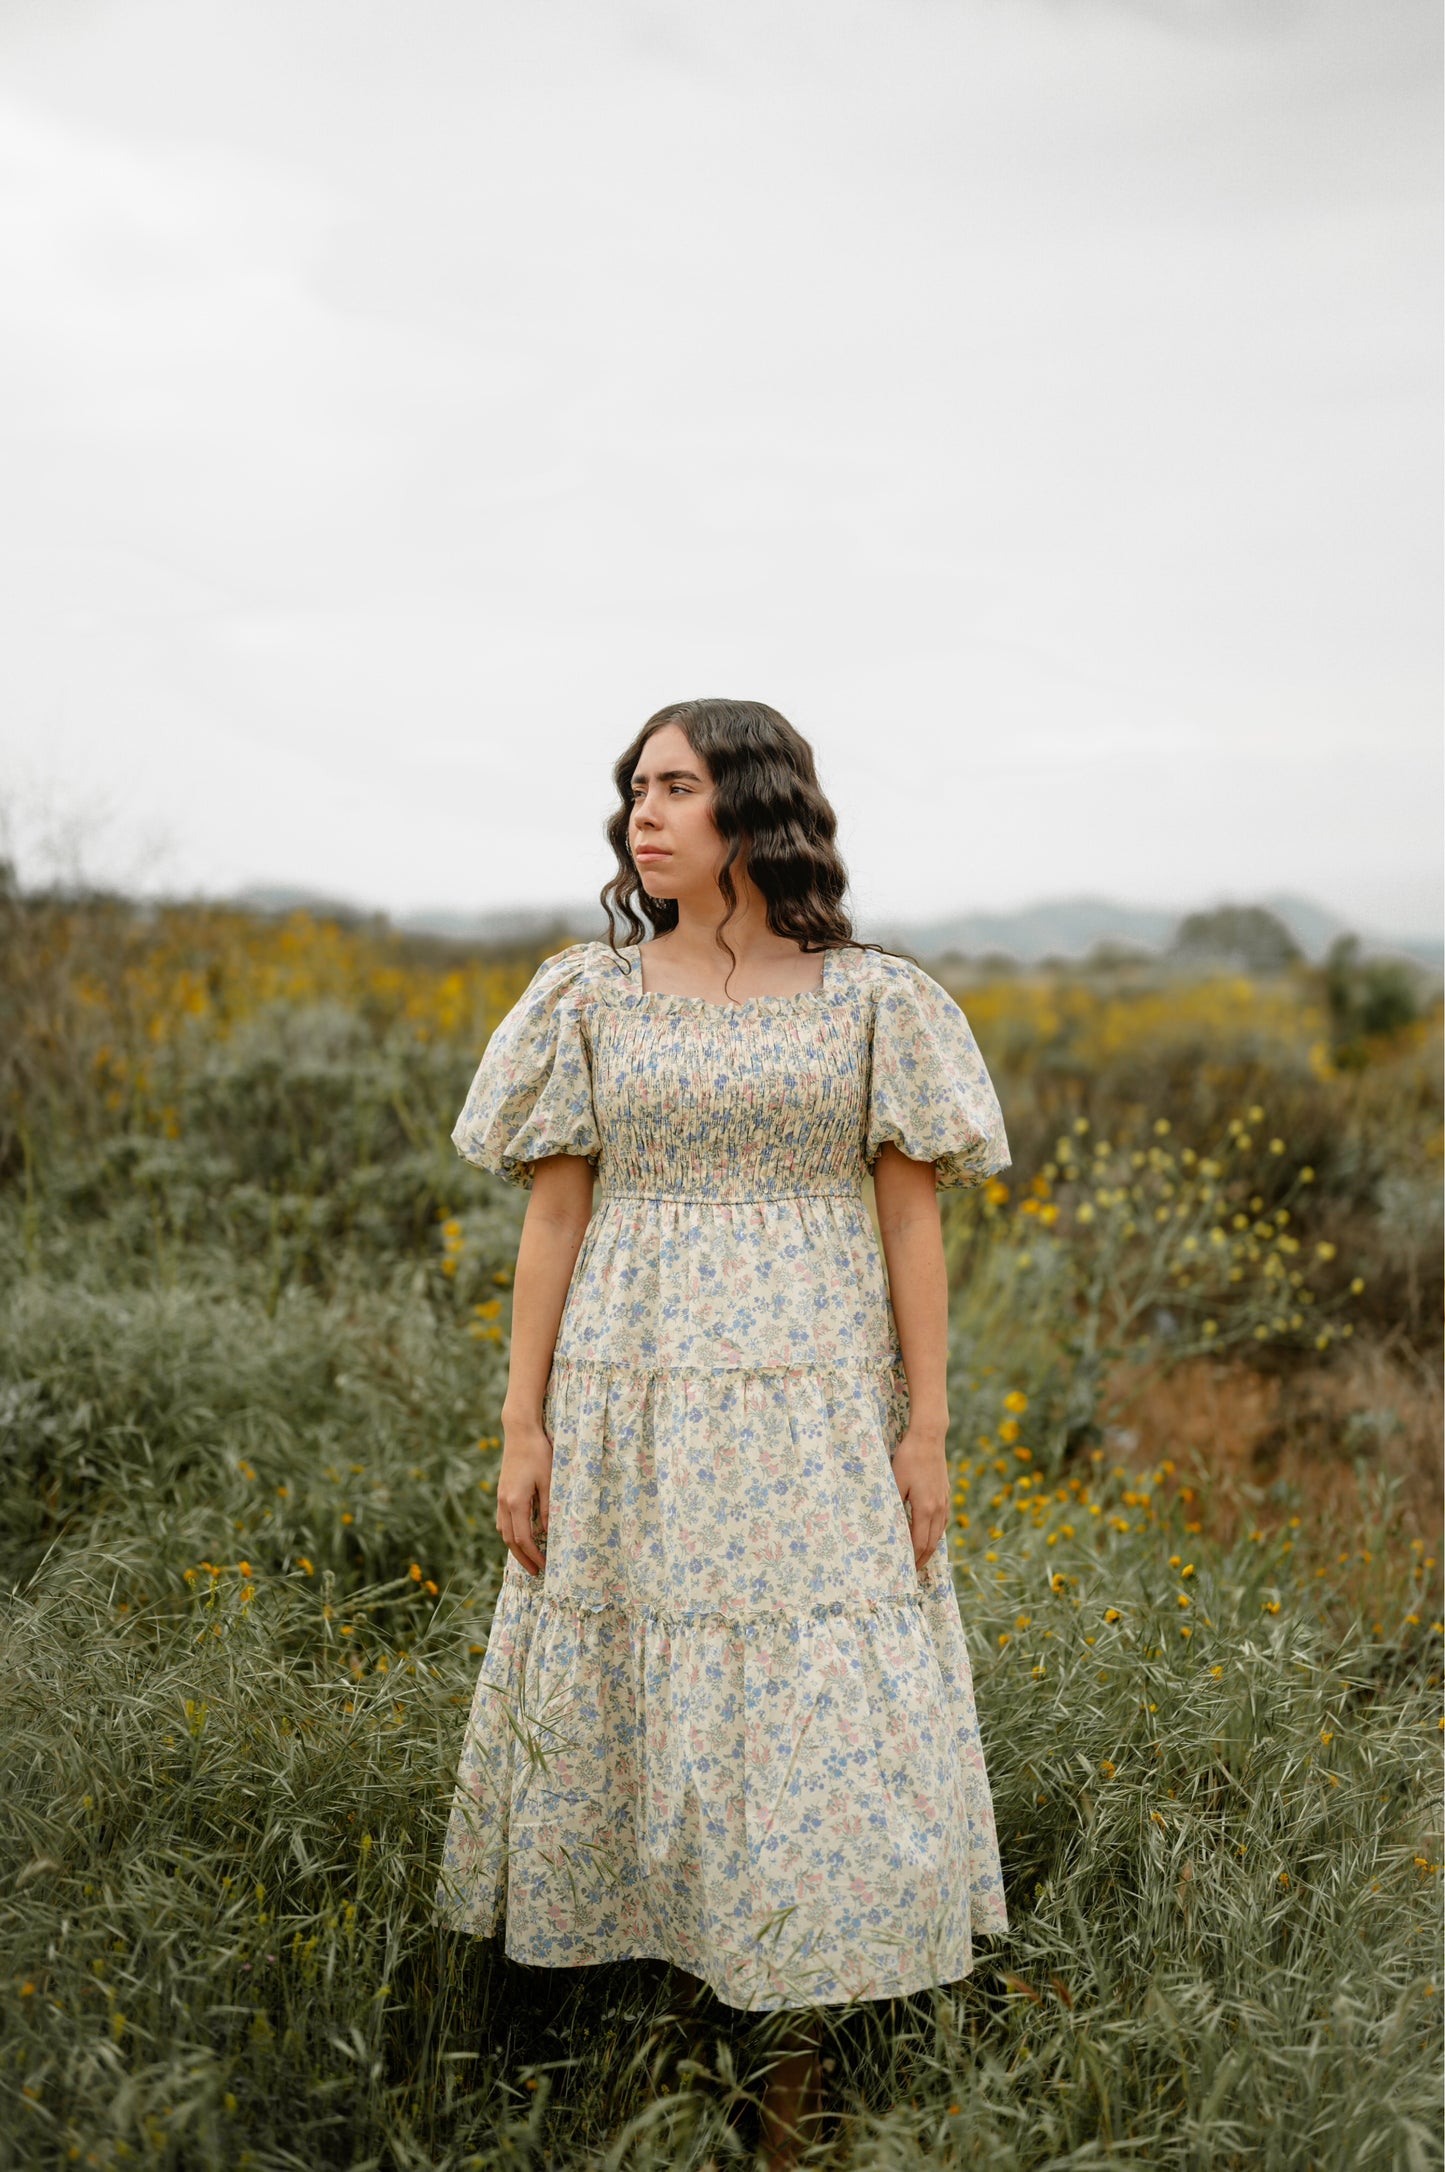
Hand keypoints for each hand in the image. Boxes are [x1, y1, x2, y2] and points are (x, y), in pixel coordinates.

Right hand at [496, 1416, 552, 1576]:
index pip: (523, 1538)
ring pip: (503, 1531)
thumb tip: (549, 1532)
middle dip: (523, 1558)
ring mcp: (501, 1497)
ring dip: (515, 1547)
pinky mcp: (502, 1491)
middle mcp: (504, 1502)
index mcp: (516, 1502)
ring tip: (528, 1558)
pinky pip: (502, 1519)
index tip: (545, 1566)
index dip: (533, 1555)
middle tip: (536, 1572)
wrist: (520, 1431)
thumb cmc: (538, 1453)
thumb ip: (548, 1507)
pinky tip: (518, 1535)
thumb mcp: (549, 1480)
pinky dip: (510, 1533)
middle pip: (510, 1540)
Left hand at [891, 1427, 949, 1569]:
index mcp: (925, 1509)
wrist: (929, 1438)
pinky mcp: (945, 1493)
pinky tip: (931, 1534)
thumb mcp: (895, 1482)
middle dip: (922, 1559)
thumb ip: (894, 1506)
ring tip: (920, 1558)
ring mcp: (944, 1501)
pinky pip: (943, 1521)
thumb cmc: (908, 1458)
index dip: (913, 1559)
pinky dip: (936, 1533)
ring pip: (939, 1533)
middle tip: (912, 1572)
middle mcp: (938, 1509)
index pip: (920, 1543)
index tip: (904, 1570)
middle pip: (932, 1543)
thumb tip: (889, 1528)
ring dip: (930, 1548)